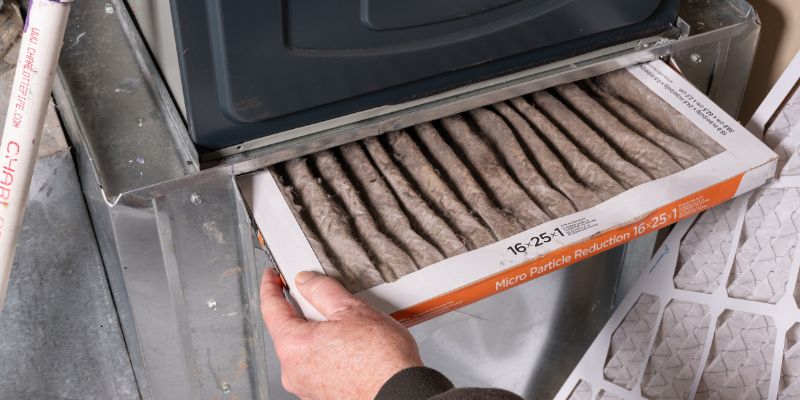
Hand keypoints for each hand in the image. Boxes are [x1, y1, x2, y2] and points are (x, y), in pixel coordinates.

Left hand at [260, 269, 422, 399]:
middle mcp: (293, 370)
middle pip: (289, 330)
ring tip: (350, 328)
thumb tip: (306, 280)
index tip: (271, 276)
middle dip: (303, 312)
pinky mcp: (322, 395)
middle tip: (324, 298)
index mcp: (293, 346)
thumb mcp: (352, 310)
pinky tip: (352, 348)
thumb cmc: (381, 360)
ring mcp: (307, 386)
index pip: (270, 309)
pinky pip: (318, 365)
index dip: (270, 287)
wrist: (401, 393)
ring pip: (305, 349)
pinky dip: (329, 353)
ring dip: (320, 334)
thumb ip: (322, 290)